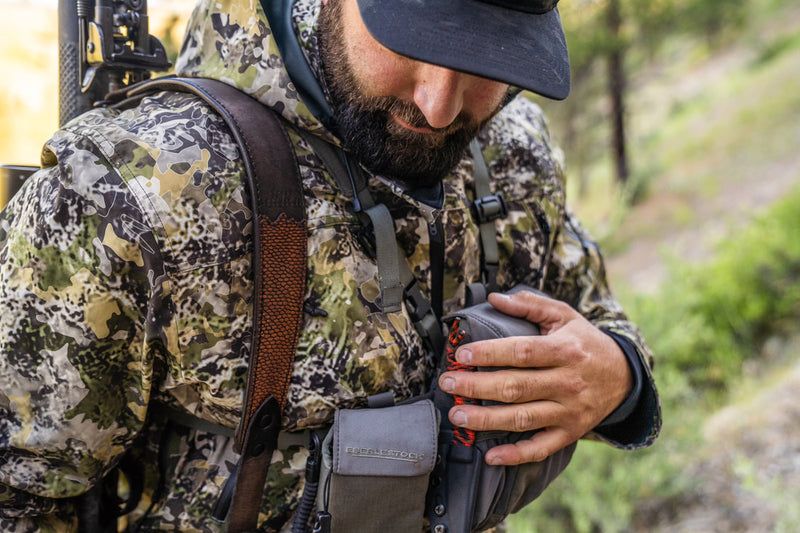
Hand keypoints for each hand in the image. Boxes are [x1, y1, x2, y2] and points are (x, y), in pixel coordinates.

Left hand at [437, 290, 631, 465]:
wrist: (624, 376)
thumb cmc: (585, 342)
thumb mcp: (564, 316)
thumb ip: (529, 304)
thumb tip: (494, 297)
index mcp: (564, 350)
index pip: (521, 352)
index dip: (489, 353)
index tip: (461, 354)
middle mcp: (567, 382)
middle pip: (515, 387)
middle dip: (476, 386)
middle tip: (448, 383)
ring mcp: (569, 411)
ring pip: (523, 418)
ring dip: (486, 419)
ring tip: (458, 414)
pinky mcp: (570, 432)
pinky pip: (541, 448)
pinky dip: (516, 455)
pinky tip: (492, 456)